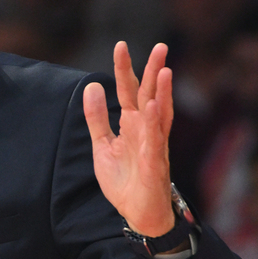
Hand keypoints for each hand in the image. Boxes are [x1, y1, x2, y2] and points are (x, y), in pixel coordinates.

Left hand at [83, 42, 174, 237]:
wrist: (137, 213)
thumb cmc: (125, 179)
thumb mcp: (102, 145)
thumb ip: (97, 118)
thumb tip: (92, 86)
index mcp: (133, 124)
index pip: (129, 91)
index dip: (124, 69)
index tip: (121, 46)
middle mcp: (146, 130)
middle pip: (150, 96)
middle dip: (154, 72)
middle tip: (160, 47)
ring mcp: (153, 145)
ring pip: (160, 114)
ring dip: (162, 93)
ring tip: (164, 70)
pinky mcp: (154, 163)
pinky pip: (155, 141)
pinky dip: (154, 124)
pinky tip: (154, 107)